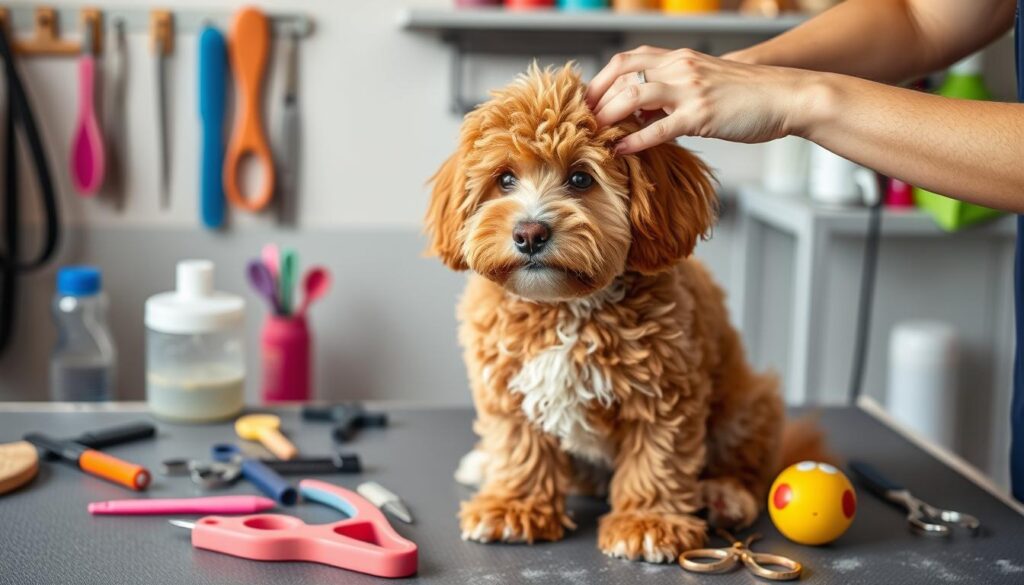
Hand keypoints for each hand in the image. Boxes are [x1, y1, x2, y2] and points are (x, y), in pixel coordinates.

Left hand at [585, 47, 816, 153]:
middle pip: (622, 75)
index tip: (586, 101)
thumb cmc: (747, 95)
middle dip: (596, 99)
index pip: (626, 60)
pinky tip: (621, 151)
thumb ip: (674, 90)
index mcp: (679, 58)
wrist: (786, 97)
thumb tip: (645, 110)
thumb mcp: (705, 82)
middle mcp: (680, 68)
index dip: (600, 80)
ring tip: (594, 135)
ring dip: (608, 116)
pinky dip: (634, 140)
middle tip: (581, 121)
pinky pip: (659, 128)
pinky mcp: (702, 115)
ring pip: (633, 97)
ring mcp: (690, 90)